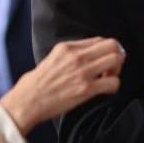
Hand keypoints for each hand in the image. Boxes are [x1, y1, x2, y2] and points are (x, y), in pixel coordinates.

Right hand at [0, 38, 125, 131]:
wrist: (27, 102)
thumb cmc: (35, 84)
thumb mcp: (50, 58)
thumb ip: (68, 55)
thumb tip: (86, 57)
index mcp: (66, 47)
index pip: (99, 40)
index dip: (106, 51)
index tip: (103, 61)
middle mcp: (76, 56)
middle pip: (112, 45)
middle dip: (117, 56)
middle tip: (111, 69)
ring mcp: (82, 71)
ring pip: (116, 60)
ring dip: (117, 70)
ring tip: (107, 79)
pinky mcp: (86, 88)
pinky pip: (114, 82)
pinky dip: (114, 86)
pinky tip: (106, 91)